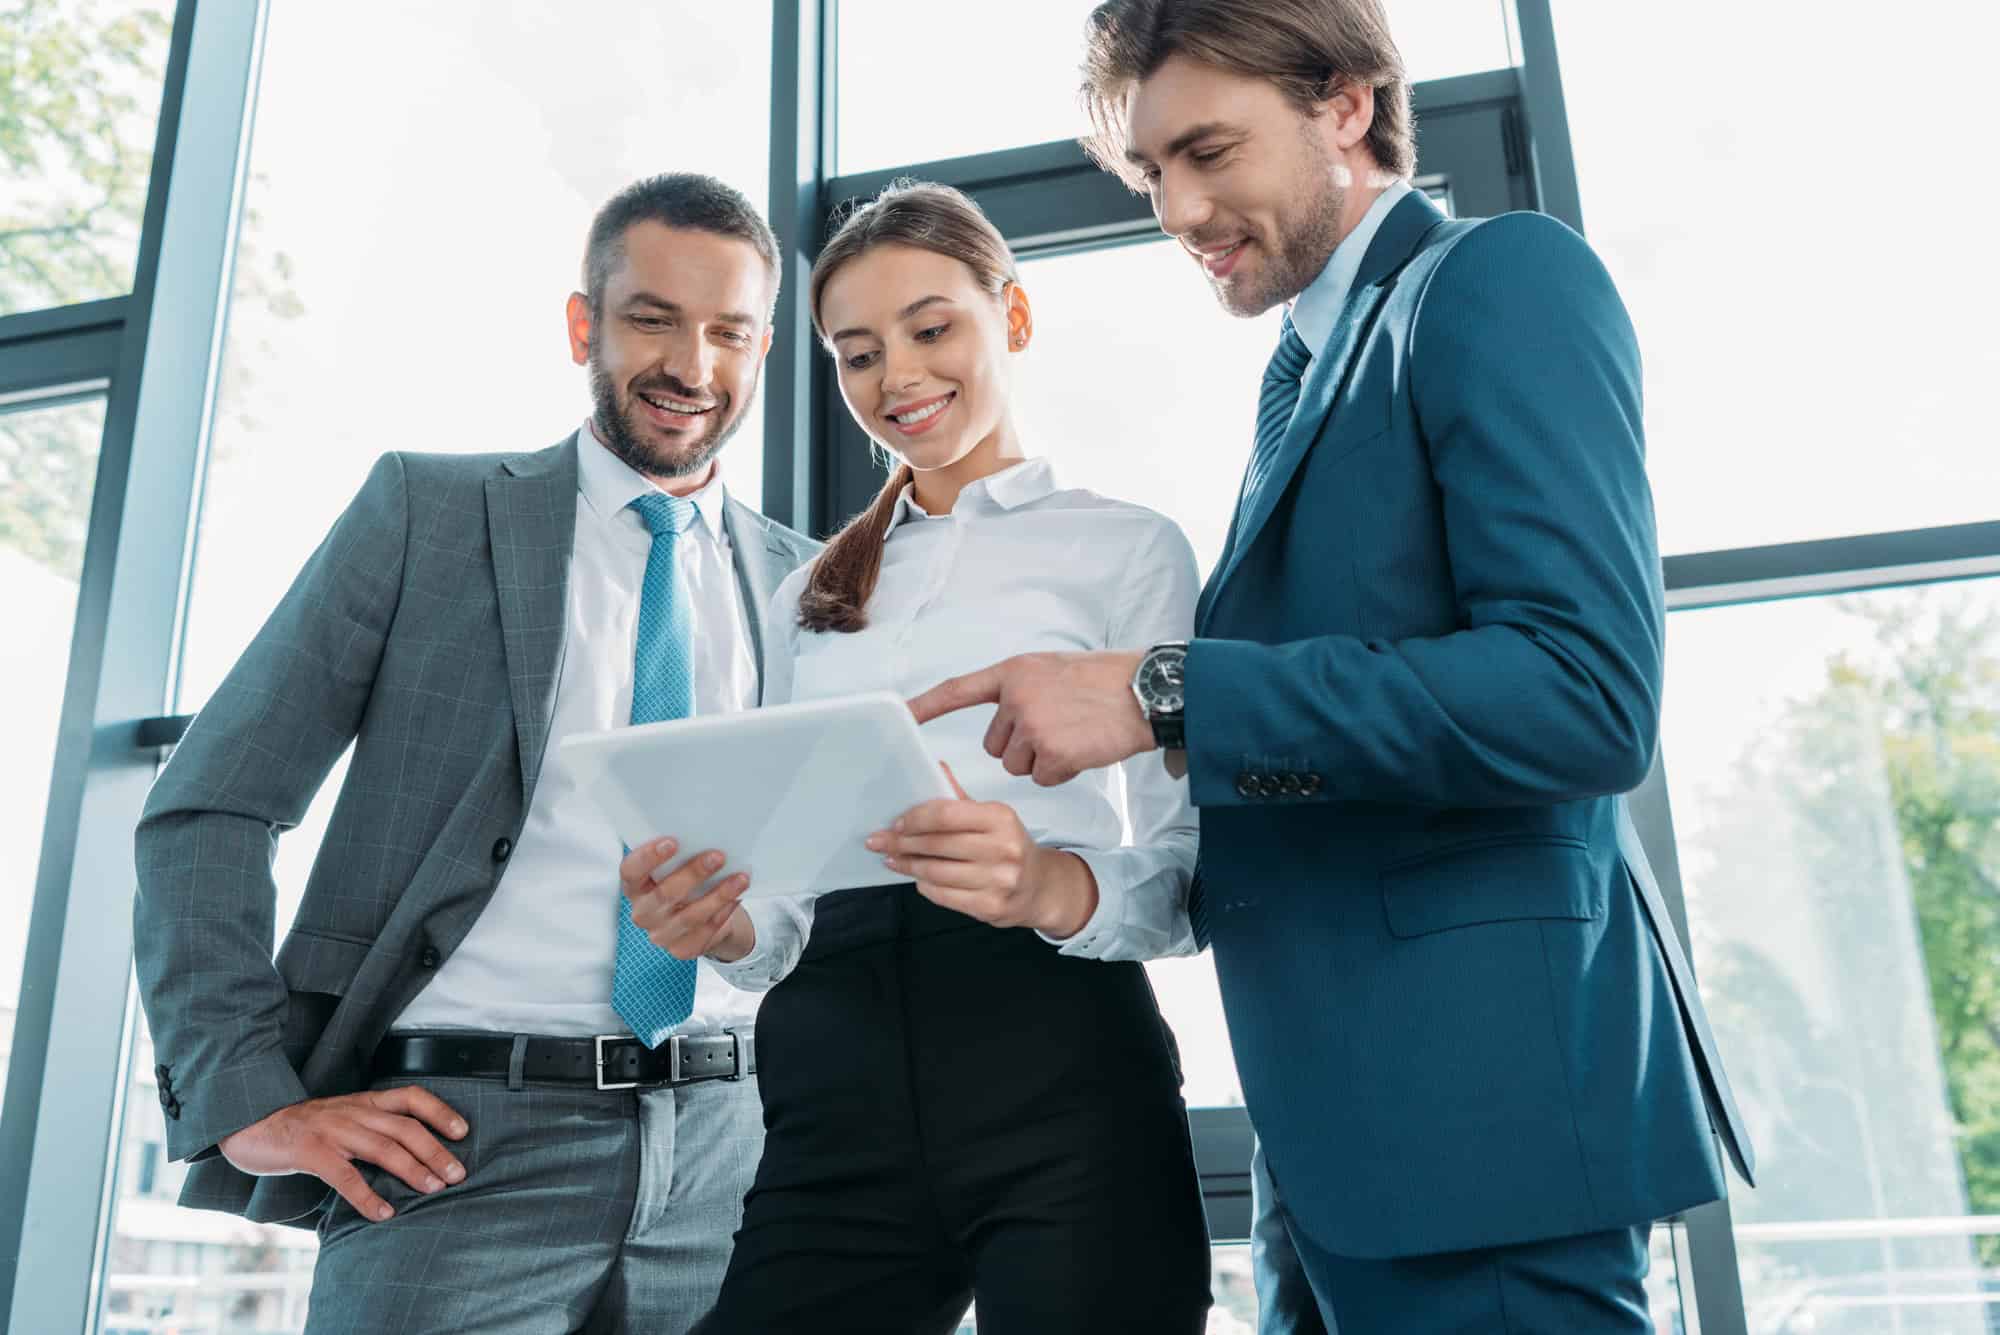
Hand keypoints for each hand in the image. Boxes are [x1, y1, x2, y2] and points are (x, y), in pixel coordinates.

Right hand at [218, 1087, 468, 1222]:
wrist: (249, 1124)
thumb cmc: (303, 1128)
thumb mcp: (342, 1118)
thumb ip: (371, 1128)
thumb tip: (410, 1155)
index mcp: (364, 1102)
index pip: (411, 1097)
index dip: (440, 1111)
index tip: (463, 1131)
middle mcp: (353, 1112)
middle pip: (404, 1128)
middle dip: (435, 1151)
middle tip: (457, 1175)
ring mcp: (331, 1130)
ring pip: (382, 1148)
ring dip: (412, 1170)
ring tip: (433, 1189)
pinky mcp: (309, 1152)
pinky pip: (344, 1175)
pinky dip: (367, 1196)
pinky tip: (384, 1213)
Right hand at [620, 837, 755, 962]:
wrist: (701, 917)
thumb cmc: (685, 882)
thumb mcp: (676, 867)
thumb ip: (679, 854)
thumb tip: (704, 831)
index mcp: (634, 887)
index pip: (631, 871)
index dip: (648, 857)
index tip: (672, 842)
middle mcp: (642, 912)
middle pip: (664, 894)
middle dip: (693, 874)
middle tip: (718, 856)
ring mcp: (660, 934)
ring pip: (690, 916)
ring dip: (718, 895)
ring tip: (740, 879)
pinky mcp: (681, 949)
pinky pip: (704, 931)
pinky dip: (723, 913)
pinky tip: (736, 898)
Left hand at [866, 765, 1098, 936]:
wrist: (1040, 887)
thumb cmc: (1009, 847)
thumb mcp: (991, 818)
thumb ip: (959, 799)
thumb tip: (934, 768)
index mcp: (1000, 818)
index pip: (946, 814)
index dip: (915, 819)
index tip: (896, 823)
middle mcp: (1002, 848)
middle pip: (937, 844)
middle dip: (902, 843)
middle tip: (880, 842)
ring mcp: (998, 880)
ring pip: (936, 872)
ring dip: (908, 865)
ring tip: (893, 859)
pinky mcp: (991, 907)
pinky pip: (944, 895)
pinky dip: (924, 885)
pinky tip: (917, 878)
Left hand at [907, 651, 1152, 786]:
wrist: (1145, 692)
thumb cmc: (1104, 681)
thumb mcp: (1052, 669)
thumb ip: (1023, 688)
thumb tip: (1007, 714)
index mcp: (1014, 673)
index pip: (958, 690)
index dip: (927, 705)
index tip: (901, 714)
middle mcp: (1016, 697)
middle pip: (996, 745)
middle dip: (1022, 746)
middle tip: (1058, 728)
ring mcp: (1033, 725)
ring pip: (1017, 765)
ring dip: (1043, 760)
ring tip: (1073, 736)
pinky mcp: (1052, 753)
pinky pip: (1042, 777)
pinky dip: (1062, 772)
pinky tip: (1083, 750)